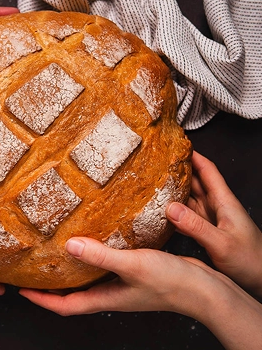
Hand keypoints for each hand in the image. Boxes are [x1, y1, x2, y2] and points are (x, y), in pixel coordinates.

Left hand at [20, 238, 212, 315]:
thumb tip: (70, 247)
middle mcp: (111, 294)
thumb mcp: (132, 266)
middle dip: (53, 286)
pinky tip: (95, 241)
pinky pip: (105, 267)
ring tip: (58, 253)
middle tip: (36, 270)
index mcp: (107, 299)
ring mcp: (122, 284)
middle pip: (74, 295)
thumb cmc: (170, 283)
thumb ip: (102, 256)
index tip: (22, 290)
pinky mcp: (133, 272)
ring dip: (72, 271)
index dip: (43, 300)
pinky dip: (94, 258)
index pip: (66, 306)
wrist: (203, 288)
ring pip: (88, 280)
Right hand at [166, 151, 261, 296]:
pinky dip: (174, 210)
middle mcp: (217, 207)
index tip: (177, 145)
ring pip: (189, 197)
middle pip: (196, 181)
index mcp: (224, 202)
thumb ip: (196, 226)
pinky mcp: (206, 232)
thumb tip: (170, 208)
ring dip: (174, 189)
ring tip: (155, 181)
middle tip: (158, 161)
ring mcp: (211, 219)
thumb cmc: (252, 262)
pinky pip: (187, 215)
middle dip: (179, 169)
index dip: (194, 156)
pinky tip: (161, 211)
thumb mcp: (222, 244)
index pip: (208, 171)